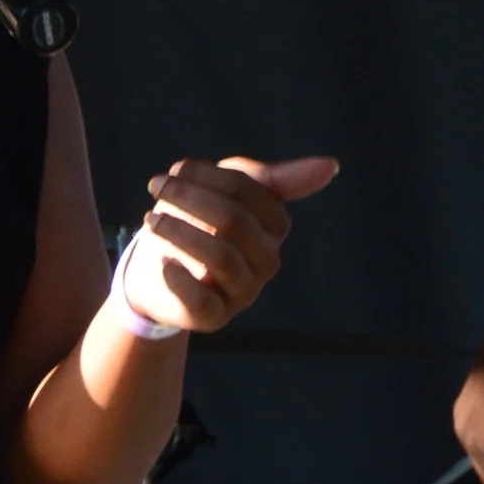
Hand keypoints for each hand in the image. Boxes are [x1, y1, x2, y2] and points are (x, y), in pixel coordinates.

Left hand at [117, 156, 338, 335]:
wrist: (156, 272)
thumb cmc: (198, 223)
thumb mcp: (227, 192)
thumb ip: (269, 177)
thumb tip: (331, 166)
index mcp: (274, 226)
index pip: (249, 191)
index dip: (209, 176)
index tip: (176, 170)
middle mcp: (266, 261)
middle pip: (234, 221)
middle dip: (189, 198)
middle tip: (156, 187)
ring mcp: (243, 292)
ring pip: (220, 257)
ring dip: (179, 232)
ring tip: (151, 220)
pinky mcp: (215, 317)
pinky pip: (202, 300)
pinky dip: (179, 279)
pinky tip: (163, 263)